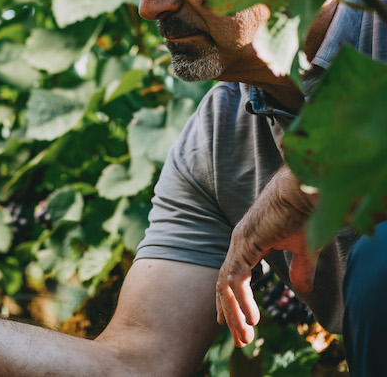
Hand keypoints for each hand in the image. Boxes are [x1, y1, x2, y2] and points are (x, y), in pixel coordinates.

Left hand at [214, 166, 317, 346]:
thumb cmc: (305, 213)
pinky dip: (241, 300)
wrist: (304, 190)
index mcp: (248, 243)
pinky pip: (236, 278)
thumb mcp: (304, 250)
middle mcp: (238, 244)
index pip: (231, 277)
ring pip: (227, 286)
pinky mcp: (245, 243)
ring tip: (245, 336)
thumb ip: (301, 270)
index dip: (231, 300)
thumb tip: (302, 290)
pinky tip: (251, 318)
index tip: (232, 322)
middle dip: (229, 313)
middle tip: (239, 338)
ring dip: (234, 313)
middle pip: (224, 285)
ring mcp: (239, 243)